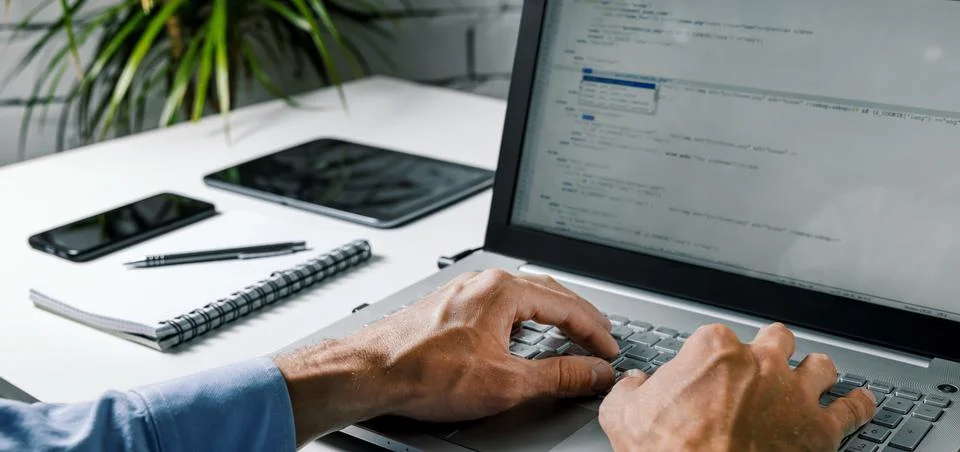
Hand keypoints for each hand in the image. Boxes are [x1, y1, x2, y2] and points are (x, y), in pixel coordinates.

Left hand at [274, 269, 618, 444]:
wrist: (370, 373)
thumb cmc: (424, 373)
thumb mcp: (506, 383)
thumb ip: (559, 376)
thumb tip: (594, 372)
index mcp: (503, 290)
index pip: (567, 305)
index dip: (595, 331)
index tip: (609, 350)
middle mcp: (483, 282)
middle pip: (547, 292)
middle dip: (578, 315)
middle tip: (599, 336)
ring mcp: (463, 290)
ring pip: (521, 295)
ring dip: (550, 312)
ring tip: (568, 331)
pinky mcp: (448, 305)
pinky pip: (498, 302)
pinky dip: (522, 316)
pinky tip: (521, 331)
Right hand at [599, 323, 875, 450]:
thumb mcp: (624, 416)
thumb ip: (629, 392)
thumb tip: (632, 386)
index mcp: (713, 351)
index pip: (718, 336)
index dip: (713, 355)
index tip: (709, 370)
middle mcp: (761, 363)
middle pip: (777, 338)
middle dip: (771, 350)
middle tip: (763, 364)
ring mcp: (794, 394)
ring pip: (820, 365)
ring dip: (815, 370)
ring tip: (813, 375)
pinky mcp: (821, 429)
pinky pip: (853, 408)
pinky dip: (857, 403)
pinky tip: (859, 401)